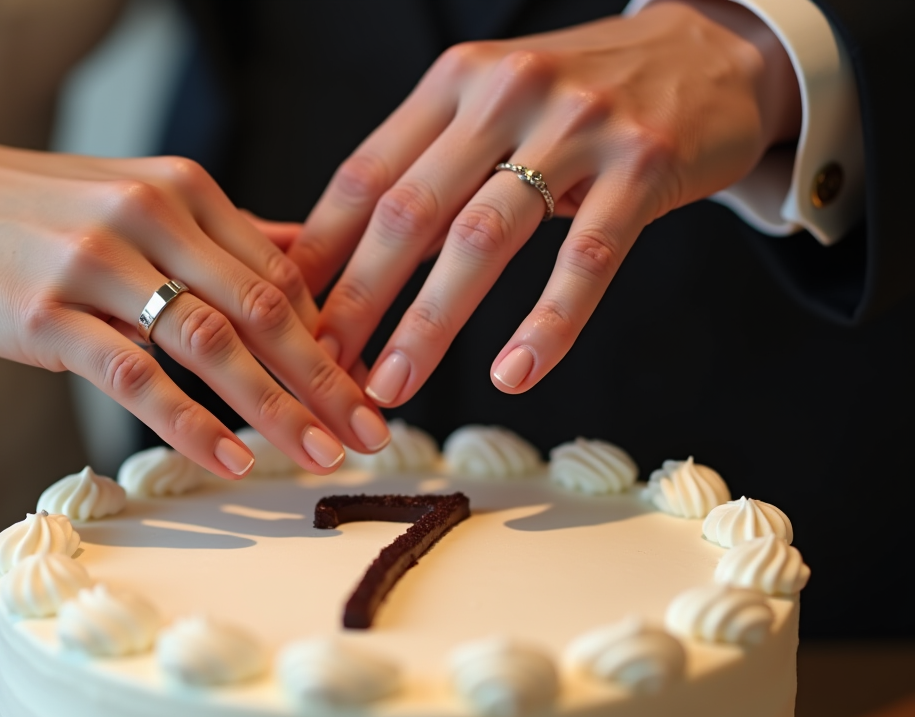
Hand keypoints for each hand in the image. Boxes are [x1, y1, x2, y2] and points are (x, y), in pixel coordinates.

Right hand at [0, 120, 393, 477]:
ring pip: (209, 344)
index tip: (365, 394)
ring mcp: (98, 265)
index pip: (281, 275)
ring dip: (275, 408)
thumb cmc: (50, 211)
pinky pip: (134, 376)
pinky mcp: (49, 315)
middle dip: (325, 382)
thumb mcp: (144, 200)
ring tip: (319, 457)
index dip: (330, 341)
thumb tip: (308, 259)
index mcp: (186, 192)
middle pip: (263, 312)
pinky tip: (230, 459)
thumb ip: (226, 234)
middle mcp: (151, 218)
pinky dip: (190, 422)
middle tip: (371, 438)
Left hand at [289, 0, 800, 403]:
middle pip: (409, 211)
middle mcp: (506, 92)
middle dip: (356, 300)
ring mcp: (578, 125)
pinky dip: (547, 323)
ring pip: (483, 238)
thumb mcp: (494, 110)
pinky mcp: (645, 163)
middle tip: (323, 369)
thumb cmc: (583, 97)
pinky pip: (585, 257)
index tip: (285, 319)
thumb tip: (344, 262)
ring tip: (393, 387)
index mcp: (454, 82)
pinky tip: (514, 374)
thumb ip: (428, 172)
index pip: (366, 176)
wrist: (711, 50)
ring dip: (430, 324)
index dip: (320, 254)